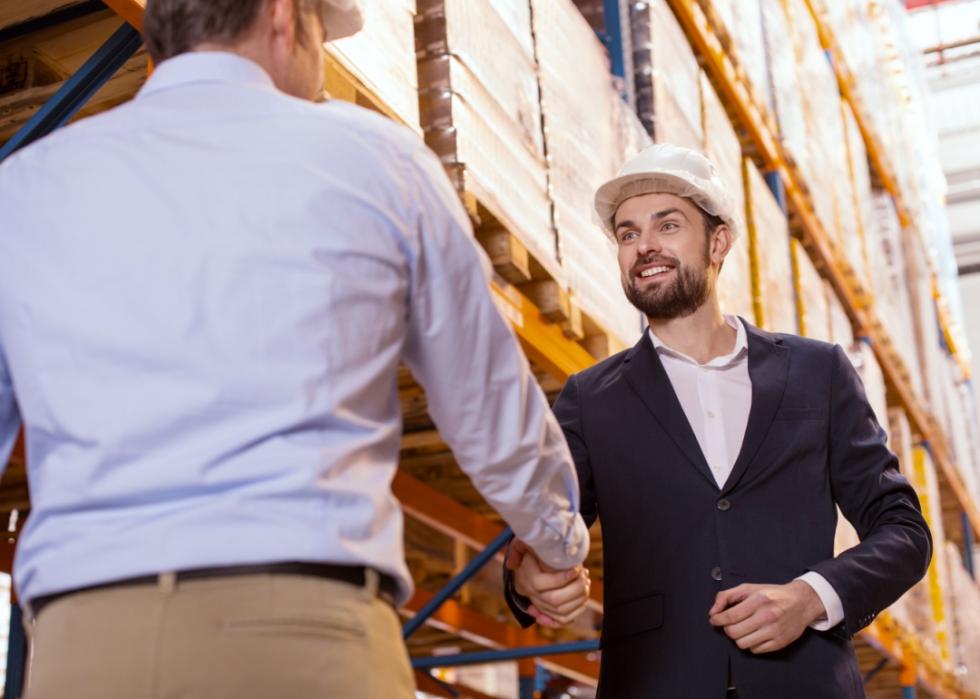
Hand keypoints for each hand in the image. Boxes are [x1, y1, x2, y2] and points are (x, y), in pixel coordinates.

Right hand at [506, 539, 590, 627]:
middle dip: (575, 589)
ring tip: (586, 582)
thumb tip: (512, 564)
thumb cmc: (530, 553)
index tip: (576, 569)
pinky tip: (583, 597)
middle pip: (554, 600)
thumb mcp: (523, 544)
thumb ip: (518, 548)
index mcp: (528, 580)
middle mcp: (533, 596)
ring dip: (578, 598)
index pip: (542, 584)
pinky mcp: (550, 612)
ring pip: (562, 612)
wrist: (527, 570)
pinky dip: (576, 611)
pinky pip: (563, 620)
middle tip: (584, 575)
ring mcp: (541, 606)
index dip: (561, 578)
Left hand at [708, 581, 826, 653]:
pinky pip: (755, 650)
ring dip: (738, 638)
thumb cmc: (772, 594)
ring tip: (743, 629)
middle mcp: (767, 616)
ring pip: (743, 644)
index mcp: (758, 600)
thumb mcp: (749, 588)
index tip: (715, 620)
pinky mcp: (780, 643)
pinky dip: (751, 644)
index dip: (718, 620)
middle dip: (727, 629)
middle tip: (730, 624)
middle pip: (734, 633)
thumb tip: (713, 612)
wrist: (802, 602)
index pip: (730, 616)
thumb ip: (726, 596)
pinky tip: (755, 634)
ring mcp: (775, 631)